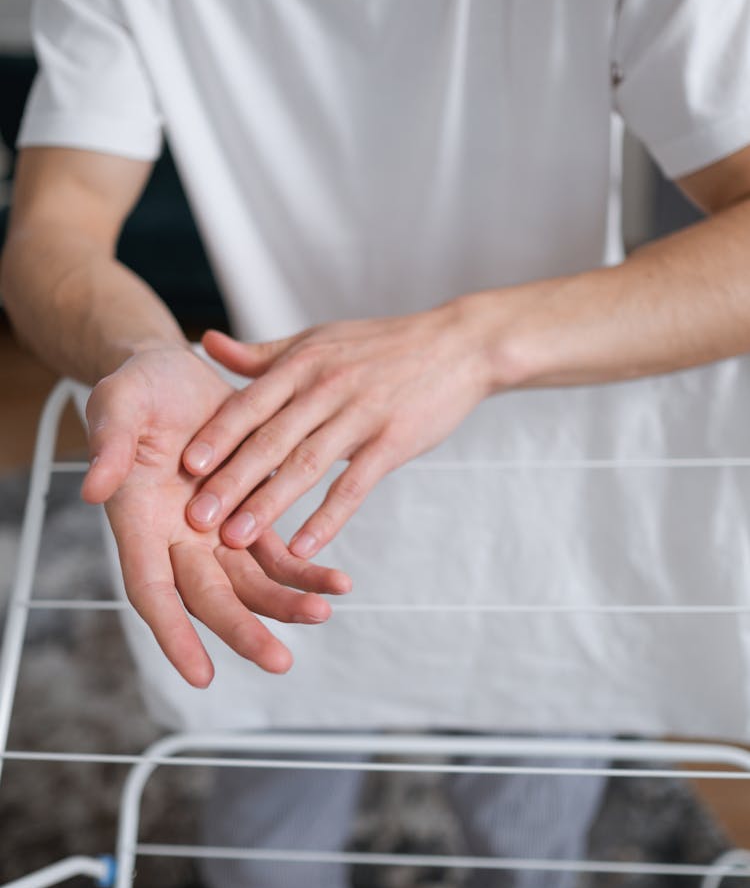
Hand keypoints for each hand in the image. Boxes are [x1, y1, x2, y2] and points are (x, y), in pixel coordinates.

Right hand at [81, 346, 351, 687]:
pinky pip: (280, 552)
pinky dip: (306, 569)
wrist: (176, 370)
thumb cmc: (137, 389)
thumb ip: (110, 445)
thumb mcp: (117, 404)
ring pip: (252, 583)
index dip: (172, 633)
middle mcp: (176, 537)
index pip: (150, 590)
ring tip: (324, 611)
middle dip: (244, 631)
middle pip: (209, 599)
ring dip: (286, 603)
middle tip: (280, 661)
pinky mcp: (252, 510)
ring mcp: (216, 530)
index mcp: (137, 520)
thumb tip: (96, 487)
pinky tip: (337, 583)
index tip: (200, 674)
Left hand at [182, 301, 491, 557]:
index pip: (249, 403)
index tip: (180, 468)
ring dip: (269, 505)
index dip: (215, 436)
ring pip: (306, 464)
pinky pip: (355, 484)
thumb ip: (260, 354)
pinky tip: (302, 546)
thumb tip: (206, 344)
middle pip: (270, 439)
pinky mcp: (393, 440)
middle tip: (194, 519)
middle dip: (229, 480)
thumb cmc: (379, 346)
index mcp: (302, 364)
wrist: (456, 345)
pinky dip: (328, 517)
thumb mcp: (317, 340)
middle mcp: (325, 387)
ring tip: (234, 540)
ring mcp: (361, 414)